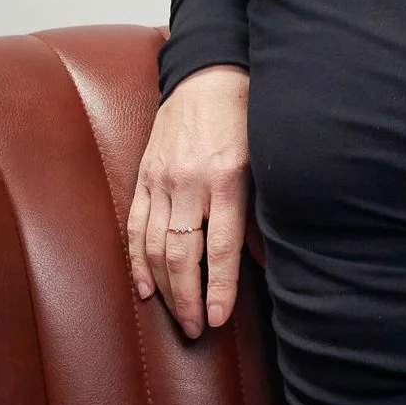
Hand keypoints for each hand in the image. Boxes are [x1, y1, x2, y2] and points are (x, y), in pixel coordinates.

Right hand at [125, 65, 250, 336]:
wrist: (209, 74)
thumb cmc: (247, 117)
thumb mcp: (265, 160)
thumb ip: (262, 210)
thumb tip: (269, 260)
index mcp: (226, 178)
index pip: (219, 247)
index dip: (217, 288)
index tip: (216, 320)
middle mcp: (190, 182)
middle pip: (181, 254)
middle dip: (187, 298)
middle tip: (194, 330)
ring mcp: (162, 179)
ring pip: (154, 246)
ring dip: (163, 288)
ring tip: (175, 317)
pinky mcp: (145, 175)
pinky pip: (136, 225)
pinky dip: (137, 260)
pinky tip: (144, 287)